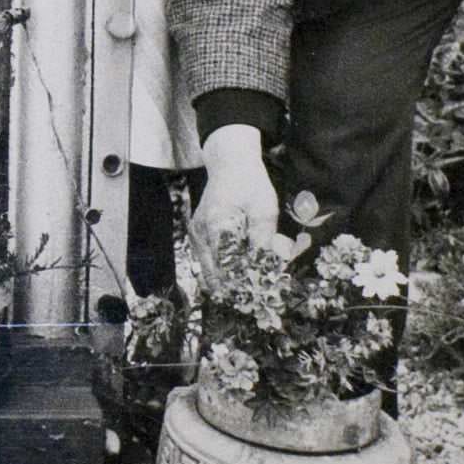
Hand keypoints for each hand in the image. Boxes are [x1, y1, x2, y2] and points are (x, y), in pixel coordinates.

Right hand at [188, 125, 280, 294]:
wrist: (230, 162)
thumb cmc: (249, 183)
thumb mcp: (264, 209)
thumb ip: (264, 239)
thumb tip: (267, 268)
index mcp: (216, 228)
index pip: (225, 271)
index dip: (241, 288)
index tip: (256, 300)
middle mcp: (200, 234)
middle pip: (213, 275)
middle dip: (233, 289)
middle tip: (252, 301)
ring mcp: (196, 234)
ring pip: (209, 269)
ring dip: (226, 281)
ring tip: (246, 291)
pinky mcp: (198, 233)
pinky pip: (208, 259)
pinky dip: (221, 269)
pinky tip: (237, 273)